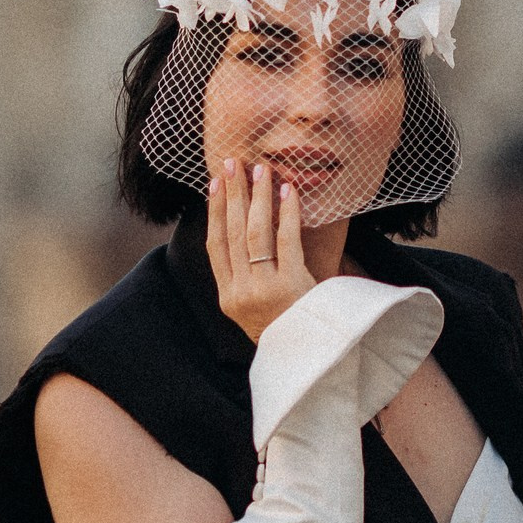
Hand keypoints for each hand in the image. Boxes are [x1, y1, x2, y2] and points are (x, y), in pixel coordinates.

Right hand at [205, 159, 314, 341]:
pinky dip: (286, 212)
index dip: (214, 212)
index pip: (215, 246)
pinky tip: (288, 191)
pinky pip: (286, 240)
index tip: (214, 184)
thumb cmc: (284, 327)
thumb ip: (243, 277)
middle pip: (232, 233)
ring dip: (257, 197)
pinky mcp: (291, 285)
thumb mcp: (253, 308)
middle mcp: (242, 293)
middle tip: (232, 163)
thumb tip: (239, 228)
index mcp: (228, 297)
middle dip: (232, 194)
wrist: (308, 359)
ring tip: (260, 170)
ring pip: (255, 233)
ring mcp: (265, 289)